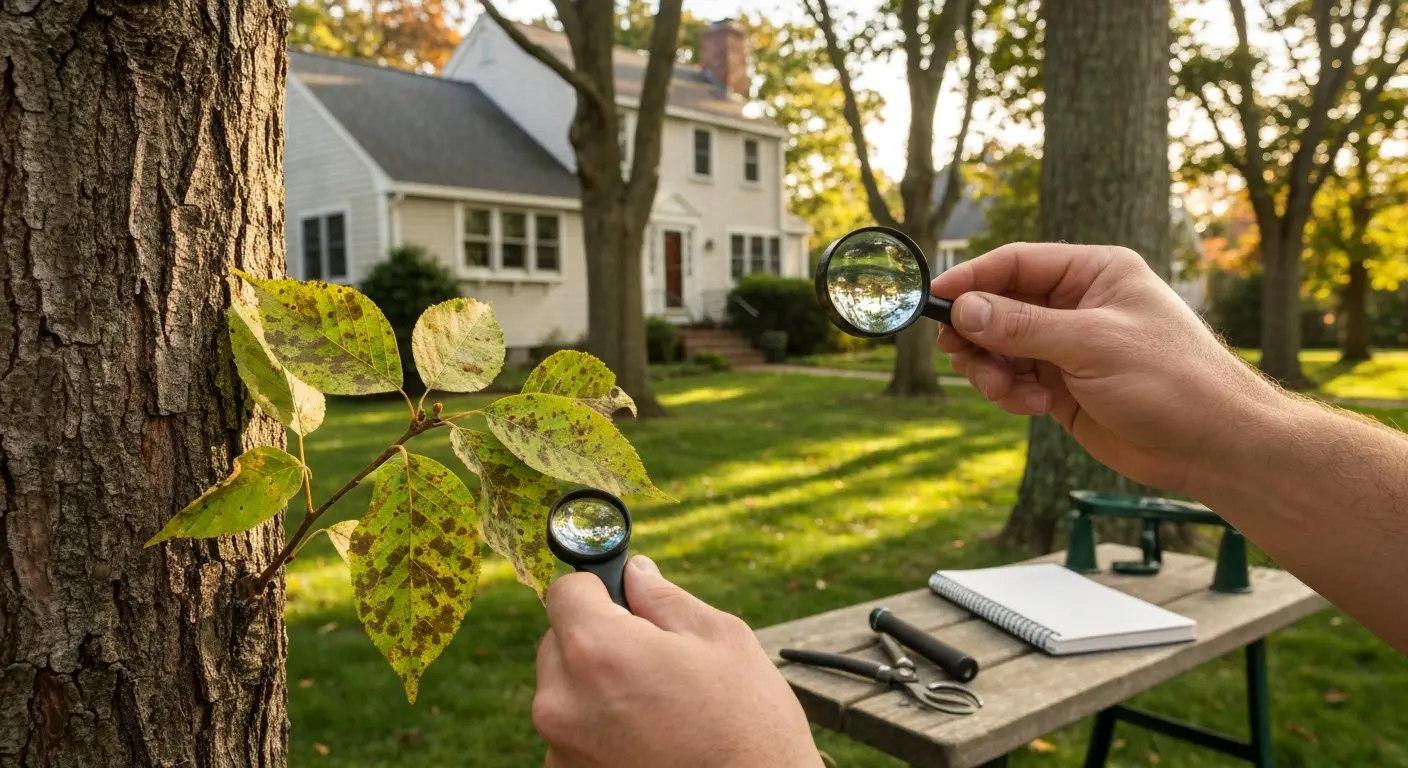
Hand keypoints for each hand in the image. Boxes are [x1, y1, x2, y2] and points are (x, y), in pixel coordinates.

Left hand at [532, 556, 822, 767]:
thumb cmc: (748, 725)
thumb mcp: (721, 640)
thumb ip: (664, 599)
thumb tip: (636, 572)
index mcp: (597, 651)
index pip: (565, 592)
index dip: (598, 589)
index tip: (624, 602)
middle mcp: (562, 701)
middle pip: (559, 643)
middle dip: (597, 640)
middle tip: (653, 660)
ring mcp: (560, 748)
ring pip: (565, 691)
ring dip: (596, 688)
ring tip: (656, 709)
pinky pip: (572, 734)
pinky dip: (599, 730)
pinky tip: (647, 740)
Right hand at [932, 242, 1280, 492]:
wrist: (1212, 445)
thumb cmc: (1170, 380)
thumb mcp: (1091, 345)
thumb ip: (1022, 326)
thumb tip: (962, 309)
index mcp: (1093, 273)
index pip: (1015, 264)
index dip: (971, 280)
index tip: (931, 300)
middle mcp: (1077, 304)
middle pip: (998, 306)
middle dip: (977, 334)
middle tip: (961, 357)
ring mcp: (1067, 346)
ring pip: (1000, 348)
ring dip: (993, 371)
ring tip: (1009, 393)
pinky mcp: (1062, 386)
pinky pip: (1014, 381)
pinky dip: (1012, 394)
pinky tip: (1037, 408)